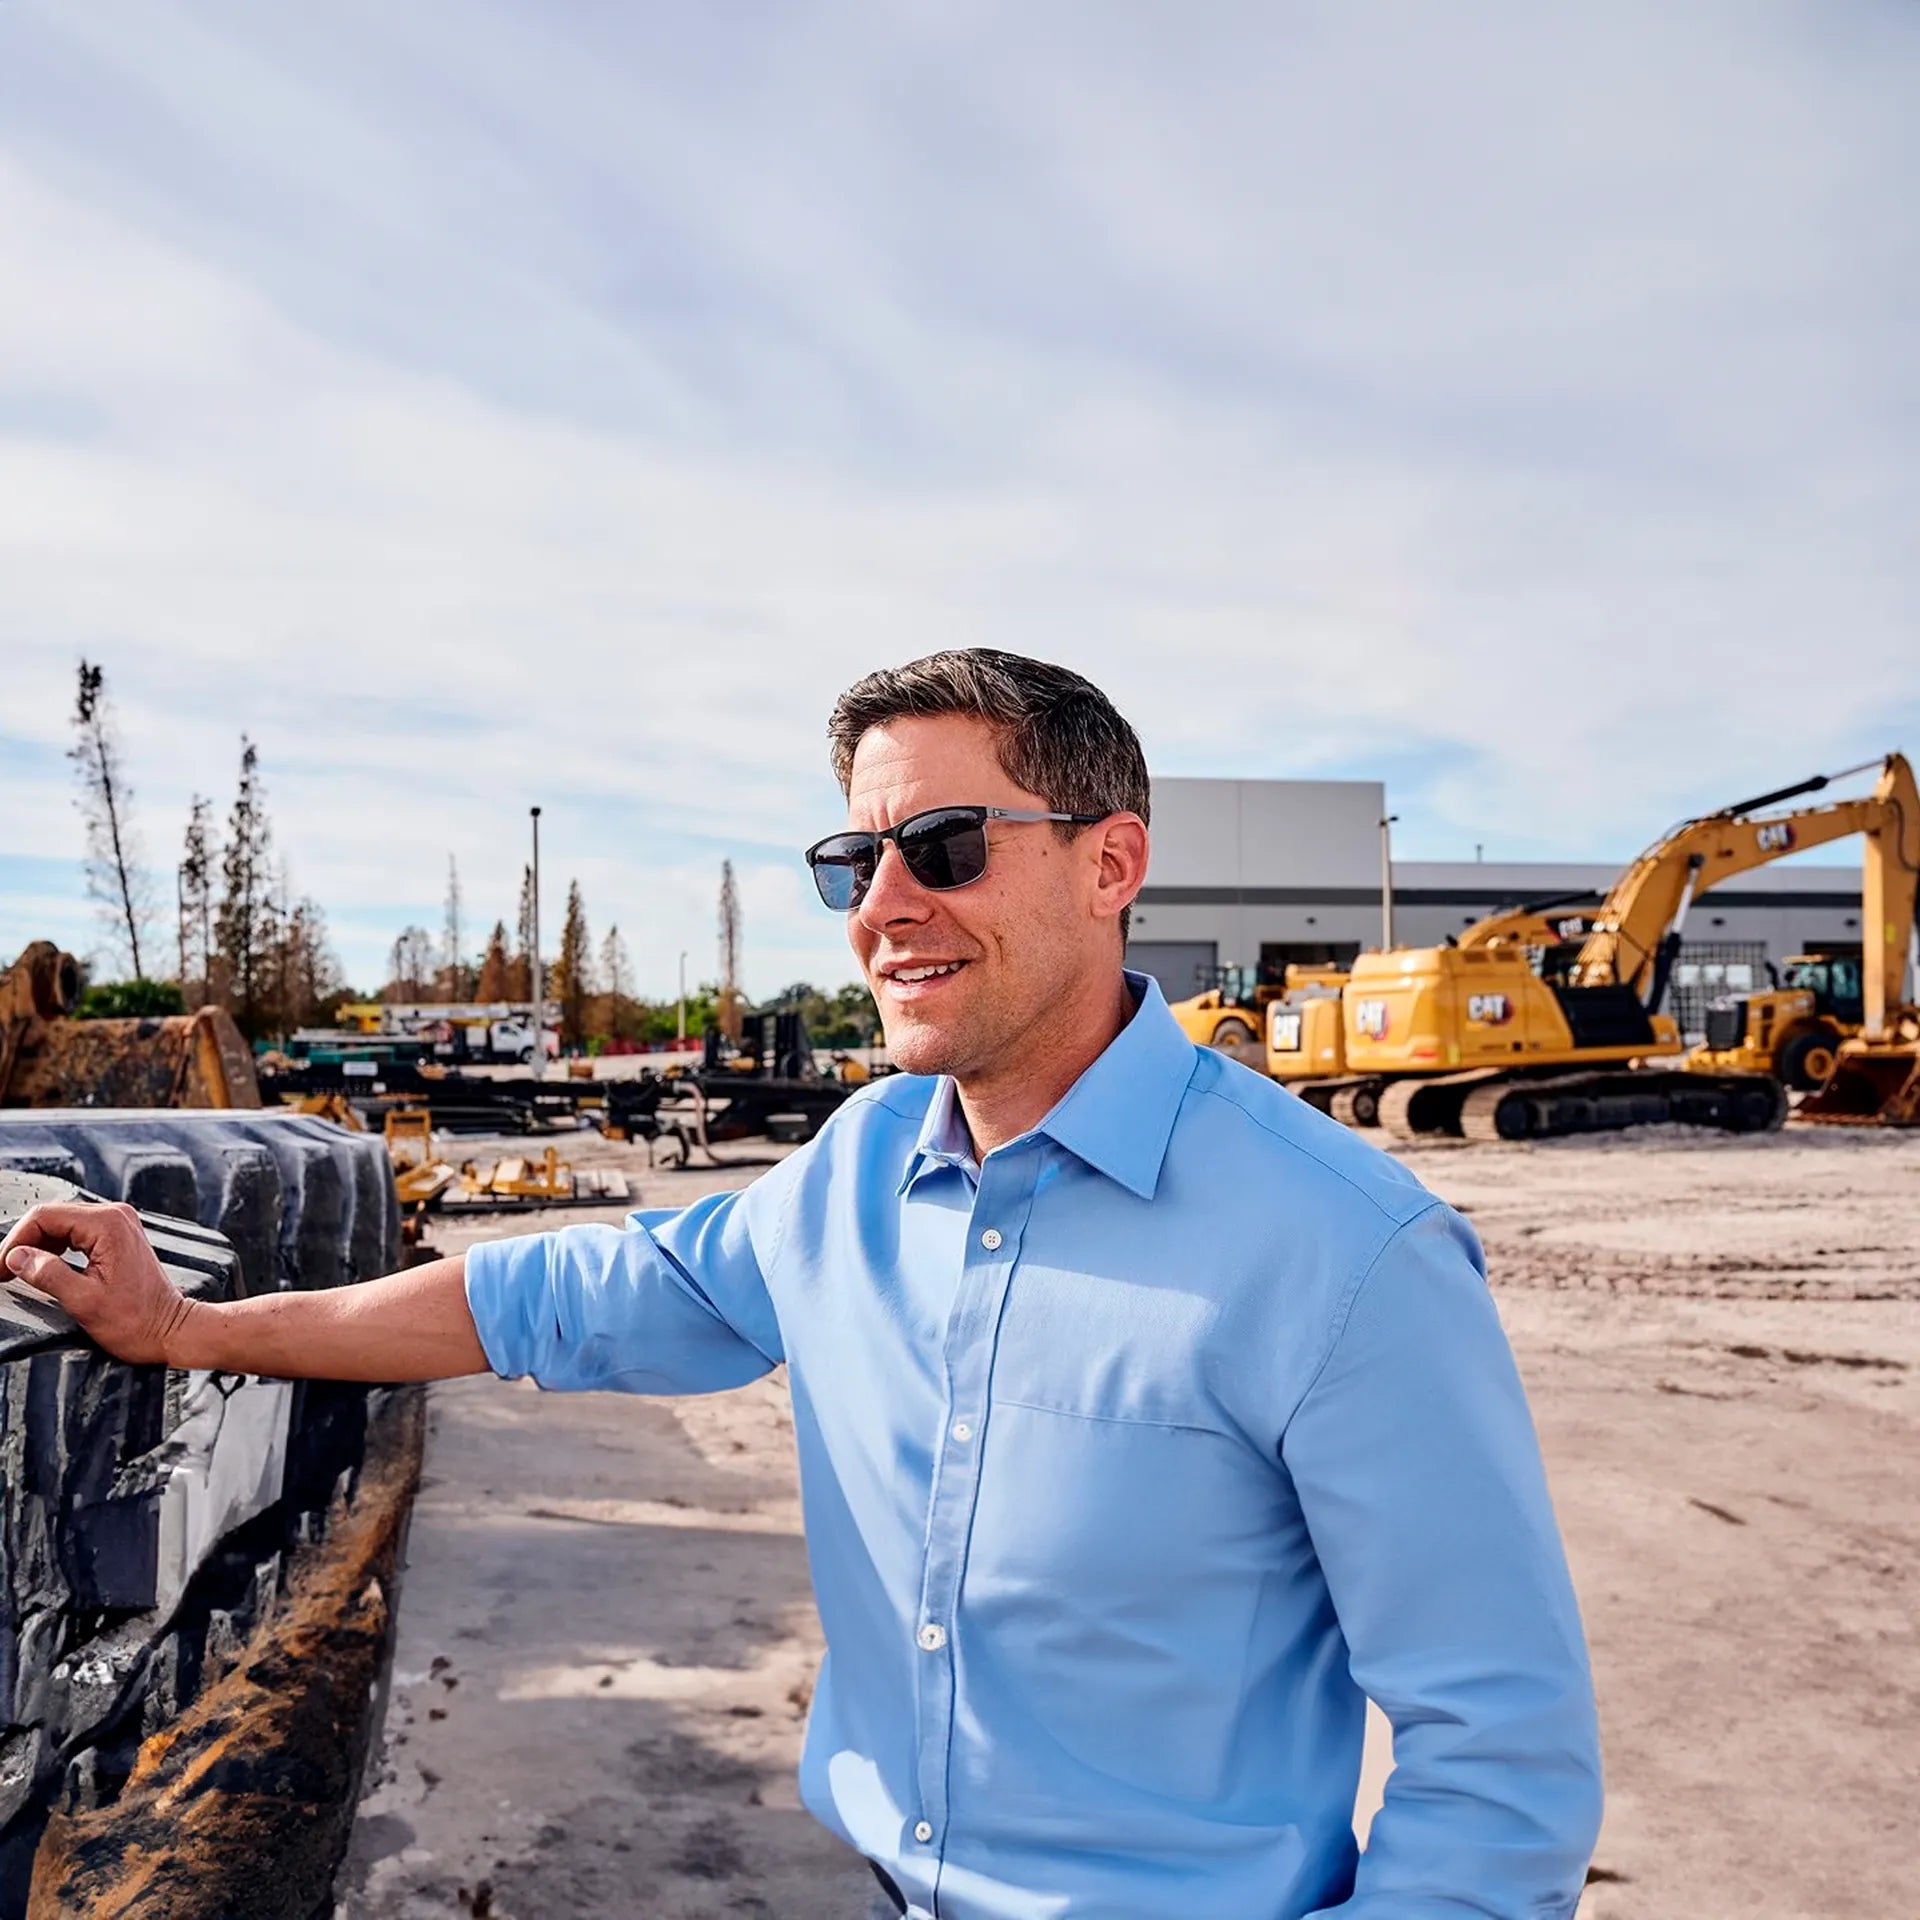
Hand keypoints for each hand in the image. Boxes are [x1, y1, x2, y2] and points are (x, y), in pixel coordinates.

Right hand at [1, 1200, 197, 1366]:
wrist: (169, 1329)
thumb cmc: (134, 1321)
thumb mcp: (83, 1301)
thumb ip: (47, 1274)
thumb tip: (15, 1257)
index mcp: (108, 1225)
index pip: (44, 1216)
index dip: (14, 1241)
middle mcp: (115, 1216)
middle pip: (51, 1217)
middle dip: (22, 1243)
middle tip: (1, 1274)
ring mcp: (119, 1224)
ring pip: (61, 1224)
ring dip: (35, 1245)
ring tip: (15, 1272)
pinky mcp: (118, 1236)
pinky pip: (75, 1233)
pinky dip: (53, 1247)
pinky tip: (41, 1267)